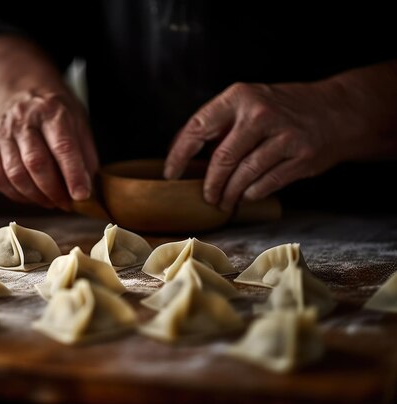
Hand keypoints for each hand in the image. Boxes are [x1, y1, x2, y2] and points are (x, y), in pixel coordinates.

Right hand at [0, 91, 97, 209]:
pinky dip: (17, 195)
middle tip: (66, 204)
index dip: (73, 175)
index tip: (81, 196)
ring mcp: (2, 132)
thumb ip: (85, 157)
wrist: (23, 94)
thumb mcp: (80, 124)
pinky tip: (32, 196)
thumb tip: (87, 192)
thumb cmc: (57, 115)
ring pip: (15, 174)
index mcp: (52, 111)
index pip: (63, 146)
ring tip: (51, 202)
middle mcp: (24, 119)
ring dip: (36, 197)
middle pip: (36, 162)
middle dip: (54, 191)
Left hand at [164, 81, 353, 210]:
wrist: (337, 110)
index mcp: (239, 97)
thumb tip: (181, 151)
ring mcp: (283, 136)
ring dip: (229, 194)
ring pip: (243, 175)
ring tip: (223, 201)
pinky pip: (265, 184)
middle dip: (210, 184)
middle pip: (222, 159)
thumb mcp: (249, 102)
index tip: (170, 174)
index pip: (198, 127)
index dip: (180, 155)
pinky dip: (251, 194)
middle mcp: (259, 114)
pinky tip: (246, 195)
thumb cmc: (282, 109)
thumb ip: (220, 124)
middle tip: (206, 197)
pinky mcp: (300, 157)